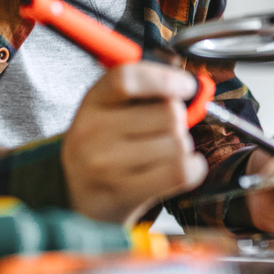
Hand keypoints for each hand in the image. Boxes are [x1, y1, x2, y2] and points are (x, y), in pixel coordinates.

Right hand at [62, 63, 207, 225]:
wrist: (80, 194)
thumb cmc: (106, 144)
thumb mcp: (110, 108)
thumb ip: (145, 92)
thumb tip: (193, 87)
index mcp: (93, 100)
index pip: (128, 78)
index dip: (165, 78)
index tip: (187, 86)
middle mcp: (93, 131)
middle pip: (168, 113)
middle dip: (179, 119)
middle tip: (167, 128)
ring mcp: (106, 165)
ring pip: (177, 143)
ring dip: (182, 146)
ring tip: (165, 152)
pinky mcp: (124, 193)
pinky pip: (180, 172)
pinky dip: (193, 167)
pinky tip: (184, 166)